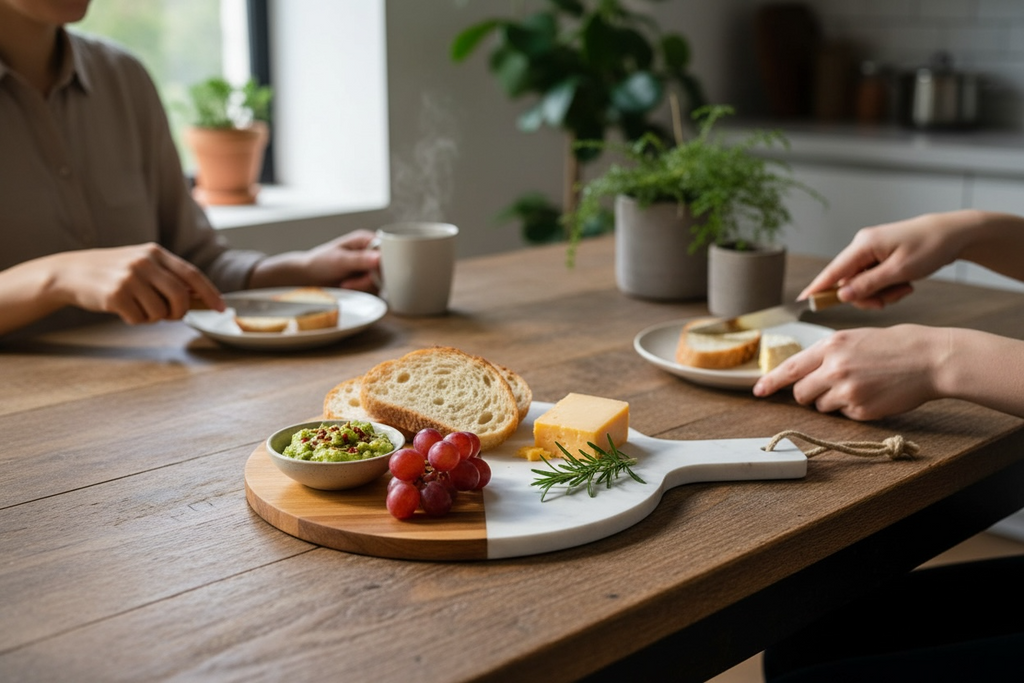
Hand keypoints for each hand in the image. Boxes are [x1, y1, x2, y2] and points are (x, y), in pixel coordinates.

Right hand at [50, 243, 223, 323]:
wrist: (70, 272)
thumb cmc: (113, 272)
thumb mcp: (142, 265)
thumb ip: (169, 277)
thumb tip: (200, 299)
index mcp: (155, 253)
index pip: (192, 274)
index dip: (210, 293)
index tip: (222, 307)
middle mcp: (145, 263)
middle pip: (180, 297)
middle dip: (179, 313)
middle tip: (170, 316)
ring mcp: (130, 278)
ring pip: (161, 312)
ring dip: (154, 317)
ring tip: (138, 307)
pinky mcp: (116, 295)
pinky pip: (140, 319)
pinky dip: (136, 320)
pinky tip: (123, 309)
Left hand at [303, 229, 380, 291]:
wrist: (309, 277)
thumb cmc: (319, 263)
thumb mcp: (340, 260)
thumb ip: (360, 259)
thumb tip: (379, 258)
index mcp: (365, 240)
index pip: (386, 250)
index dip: (382, 263)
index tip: (370, 273)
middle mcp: (369, 251)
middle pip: (385, 267)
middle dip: (369, 278)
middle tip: (352, 281)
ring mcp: (369, 265)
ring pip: (380, 278)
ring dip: (363, 284)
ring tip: (346, 283)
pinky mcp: (366, 277)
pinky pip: (374, 286)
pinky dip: (362, 289)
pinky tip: (349, 286)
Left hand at [752, 325, 948, 420]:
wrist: (931, 358)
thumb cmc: (896, 345)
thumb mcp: (856, 338)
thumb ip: (828, 354)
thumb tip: (805, 373)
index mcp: (831, 345)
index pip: (790, 368)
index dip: (771, 382)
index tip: (758, 391)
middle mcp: (834, 368)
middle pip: (801, 393)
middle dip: (809, 394)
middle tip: (829, 386)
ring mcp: (847, 391)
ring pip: (822, 406)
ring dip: (834, 401)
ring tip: (861, 385)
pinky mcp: (861, 410)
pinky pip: (845, 415)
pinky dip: (854, 409)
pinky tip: (874, 394)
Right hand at [798, 213, 967, 309]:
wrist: (955, 233)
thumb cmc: (930, 247)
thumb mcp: (900, 271)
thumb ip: (868, 284)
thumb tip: (842, 295)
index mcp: (863, 245)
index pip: (833, 270)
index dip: (817, 287)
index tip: (802, 300)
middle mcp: (862, 246)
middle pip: (848, 281)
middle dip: (866, 296)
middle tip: (888, 301)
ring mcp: (872, 251)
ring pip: (862, 283)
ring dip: (880, 293)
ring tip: (903, 289)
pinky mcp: (881, 256)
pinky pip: (873, 279)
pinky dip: (887, 287)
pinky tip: (904, 284)